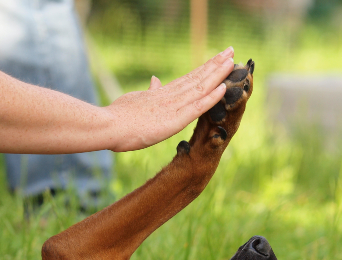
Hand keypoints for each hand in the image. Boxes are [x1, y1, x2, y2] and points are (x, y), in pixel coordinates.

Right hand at [105, 47, 234, 151]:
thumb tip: (155, 80)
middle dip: (215, 64)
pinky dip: (211, 98)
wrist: (108, 126)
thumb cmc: (117, 117)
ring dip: (218, 74)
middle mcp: (170, 97)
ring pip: (200, 87)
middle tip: (231, 51)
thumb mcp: (135, 100)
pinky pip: (196, 107)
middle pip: (197, 77)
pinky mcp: (173, 120)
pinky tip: (224, 88)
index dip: (204, 68)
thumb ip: (149, 92)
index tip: (217, 59)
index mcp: (161, 94)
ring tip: (232, 62)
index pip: (188, 79)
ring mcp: (172, 107)